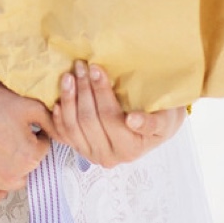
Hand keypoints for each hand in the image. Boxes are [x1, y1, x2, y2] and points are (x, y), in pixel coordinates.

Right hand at [0, 61, 53, 205]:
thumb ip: (52, 123)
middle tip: (7, 136)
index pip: (43, 150)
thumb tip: (63, 134)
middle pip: (28, 168)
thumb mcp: (30, 106)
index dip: (34, 136)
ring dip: (10, 169)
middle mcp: (13, 175)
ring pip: (12, 182)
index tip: (21, 128)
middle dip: (22, 154)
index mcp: (30, 156)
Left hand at [52, 62, 184, 167]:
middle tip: (81, 65)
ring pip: (72, 127)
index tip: (96, 68)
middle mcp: (108, 157)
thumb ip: (151, 122)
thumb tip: (132, 121)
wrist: (157, 128)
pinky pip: (63, 134)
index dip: (100, 91)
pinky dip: (57, 117)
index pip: (109, 117)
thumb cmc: (163, 117)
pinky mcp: (80, 149)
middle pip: (88, 120)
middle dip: (83, 90)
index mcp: (129, 149)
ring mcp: (91, 155)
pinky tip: (57, 100)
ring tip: (69, 76)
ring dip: (68, 99)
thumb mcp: (166, 119)